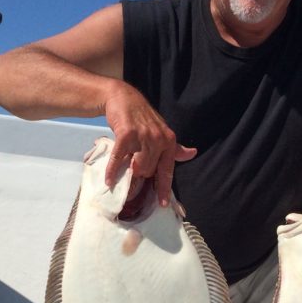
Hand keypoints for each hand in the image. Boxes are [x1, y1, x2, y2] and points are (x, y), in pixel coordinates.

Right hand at [104, 83, 195, 205]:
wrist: (123, 98)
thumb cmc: (143, 118)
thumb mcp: (162, 131)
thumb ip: (175, 147)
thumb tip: (192, 154)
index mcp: (168, 141)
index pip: (167, 170)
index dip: (164, 188)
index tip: (162, 204)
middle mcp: (158, 139)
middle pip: (149, 171)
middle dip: (141, 175)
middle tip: (133, 171)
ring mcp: (142, 136)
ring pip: (138, 167)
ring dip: (129, 173)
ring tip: (125, 170)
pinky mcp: (126, 135)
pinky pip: (120, 159)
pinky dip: (113, 170)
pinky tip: (109, 180)